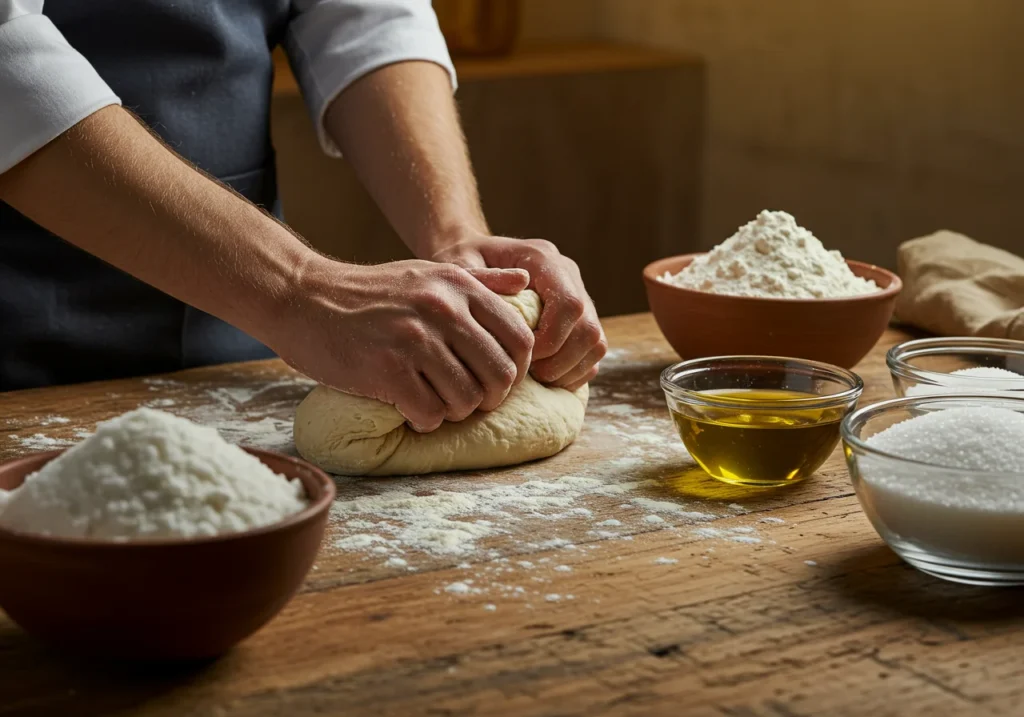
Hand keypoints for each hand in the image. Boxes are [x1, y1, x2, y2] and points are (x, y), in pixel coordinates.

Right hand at [270, 255, 533, 431]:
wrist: (305, 298)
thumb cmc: (371, 292)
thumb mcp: (429, 272)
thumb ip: (481, 279)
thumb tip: (526, 281)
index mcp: (460, 286)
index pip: (520, 339)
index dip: (517, 370)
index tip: (496, 381)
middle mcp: (443, 309)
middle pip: (500, 375)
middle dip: (490, 398)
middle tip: (468, 400)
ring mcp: (415, 339)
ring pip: (467, 400)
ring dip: (455, 412)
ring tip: (436, 402)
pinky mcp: (387, 369)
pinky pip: (429, 413)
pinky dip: (424, 420)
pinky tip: (410, 408)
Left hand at [431, 233, 606, 390]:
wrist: (468, 259)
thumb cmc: (460, 263)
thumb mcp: (459, 264)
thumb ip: (483, 276)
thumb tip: (521, 282)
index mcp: (542, 258)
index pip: (569, 304)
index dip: (552, 339)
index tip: (524, 356)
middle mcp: (567, 275)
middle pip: (588, 328)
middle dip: (561, 360)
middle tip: (530, 373)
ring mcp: (577, 296)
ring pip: (596, 342)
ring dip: (570, 368)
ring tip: (537, 377)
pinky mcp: (577, 318)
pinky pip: (593, 352)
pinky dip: (575, 371)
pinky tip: (546, 377)